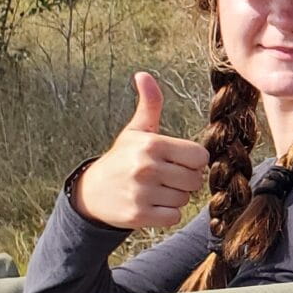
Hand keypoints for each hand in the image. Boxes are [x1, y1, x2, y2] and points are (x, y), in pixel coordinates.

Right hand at [70, 73, 209, 229]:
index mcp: (151, 145)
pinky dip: (166, 214)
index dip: (193, 161)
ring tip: (155, 190)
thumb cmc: (122, 157)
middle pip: (195, 180)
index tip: (177, 160)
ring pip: (184, 199)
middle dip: (185, 180)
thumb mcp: (136, 130)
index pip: (200, 157)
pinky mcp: (138, 215)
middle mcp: (146, 168)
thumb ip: (149, 104)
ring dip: (175, 197)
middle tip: (165, 176)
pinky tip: (151, 204)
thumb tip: (143, 74)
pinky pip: (173, 217)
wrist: (92, 192)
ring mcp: (141, 193)